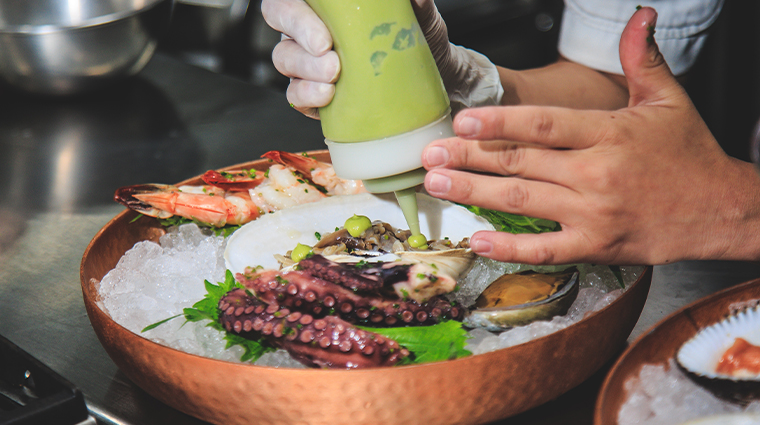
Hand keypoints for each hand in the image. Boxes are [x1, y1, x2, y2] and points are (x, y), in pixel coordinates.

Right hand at [262, 0, 501, 118]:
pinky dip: (307, 96)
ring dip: (307, 71)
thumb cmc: (416, 41)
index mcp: (324, 8)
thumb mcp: (420, 18)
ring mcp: (306, 65)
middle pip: (283, 29)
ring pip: (286, 62)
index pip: (287, 2)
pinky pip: (294, 96)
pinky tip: (327, 96)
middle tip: (331, 60)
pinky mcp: (312, 97)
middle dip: (302, 42)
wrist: (432, 80)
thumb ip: (416, 4)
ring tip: (333, 78)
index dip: (293, 13)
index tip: (324, 34)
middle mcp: (309, 32)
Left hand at [422, 7, 759, 264]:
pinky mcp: (596, 245)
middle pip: (521, 163)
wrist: (721, 210)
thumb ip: (642, 59)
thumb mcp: (668, 100)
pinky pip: (546, 249)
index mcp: (610, 133)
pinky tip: (476, 239)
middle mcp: (597, 173)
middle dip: (470, 157)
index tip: (462, 121)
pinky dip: (510, 249)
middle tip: (430, 154)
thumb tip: (639, 15)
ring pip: (524, 202)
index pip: (544, 124)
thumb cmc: (690, 154)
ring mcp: (594, 213)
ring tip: (438, 184)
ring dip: (475, 192)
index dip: (500, 123)